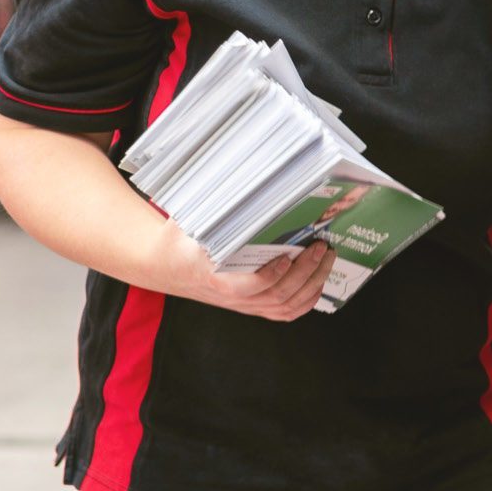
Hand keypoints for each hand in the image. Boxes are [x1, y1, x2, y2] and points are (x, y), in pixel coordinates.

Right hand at [139, 225, 335, 321]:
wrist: (164, 266)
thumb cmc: (177, 240)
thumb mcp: (186, 220)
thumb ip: (208, 206)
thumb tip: (236, 177)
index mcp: (211, 275)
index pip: (243, 287)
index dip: (269, 276)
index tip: (286, 255)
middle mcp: (229, 296)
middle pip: (275, 296)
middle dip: (305, 272)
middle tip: (320, 247)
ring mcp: (242, 305)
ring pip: (283, 306)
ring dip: (311, 284)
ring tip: (326, 258)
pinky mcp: (250, 306)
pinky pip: (282, 313)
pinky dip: (305, 302)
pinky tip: (318, 282)